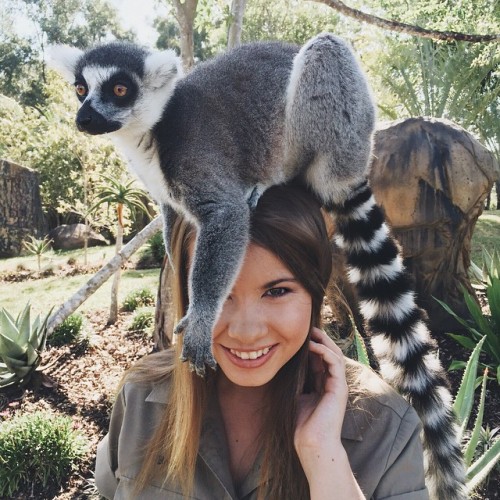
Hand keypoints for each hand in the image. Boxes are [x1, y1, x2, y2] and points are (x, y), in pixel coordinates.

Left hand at [294, 327, 347, 459]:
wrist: (312, 444)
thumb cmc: (302, 425)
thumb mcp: (296, 396)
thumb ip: (296, 381)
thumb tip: (283, 365)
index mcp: (323, 384)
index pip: (319, 359)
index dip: (311, 345)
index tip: (299, 335)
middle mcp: (332, 382)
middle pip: (329, 353)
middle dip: (319, 339)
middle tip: (307, 328)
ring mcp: (338, 384)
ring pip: (335, 354)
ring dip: (323, 341)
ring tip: (311, 332)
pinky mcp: (339, 387)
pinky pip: (335, 362)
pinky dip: (324, 351)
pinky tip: (312, 345)